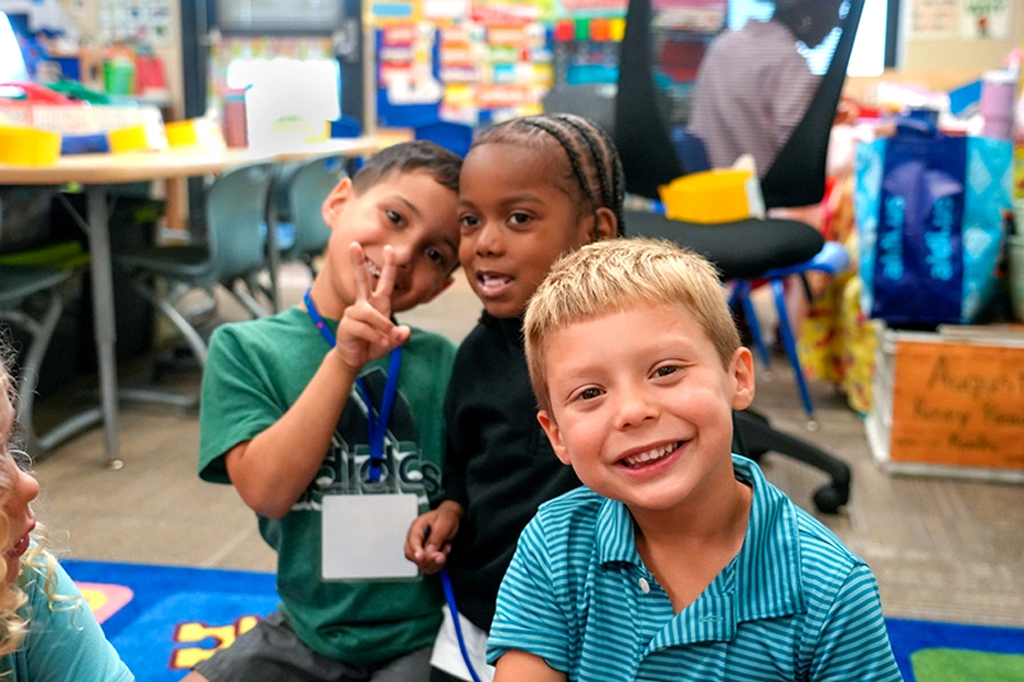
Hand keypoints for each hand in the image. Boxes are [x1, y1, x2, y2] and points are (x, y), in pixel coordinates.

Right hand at [333, 242, 411, 371]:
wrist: (355, 358)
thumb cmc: (373, 345)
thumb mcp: (391, 342)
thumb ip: (399, 337)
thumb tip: (403, 332)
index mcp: (378, 303)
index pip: (384, 281)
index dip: (388, 265)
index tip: (389, 248)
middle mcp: (364, 304)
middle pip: (360, 280)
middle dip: (357, 262)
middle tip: (354, 244)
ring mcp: (353, 314)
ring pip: (370, 313)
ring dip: (382, 326)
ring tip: (386, 340)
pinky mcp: (347, 325)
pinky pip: (364, 328)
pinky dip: (375, 337)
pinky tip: (380, 343)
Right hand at [405, 501, 462, 573]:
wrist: (450, 519)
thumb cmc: (446, 518)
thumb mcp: (444, 523)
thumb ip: (436, 537)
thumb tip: (429, 551)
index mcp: (417, 527)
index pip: (412, 541)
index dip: (416, 550)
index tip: (421, 557)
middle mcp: (415, 539)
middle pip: (411, 555)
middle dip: (427, 559)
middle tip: (441, 556)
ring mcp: (419, 549)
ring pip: (420, 564)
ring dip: (435, 562)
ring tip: (446, 549)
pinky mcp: (425, 556)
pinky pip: (428, 566)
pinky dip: (437, 564)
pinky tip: (444, 553)